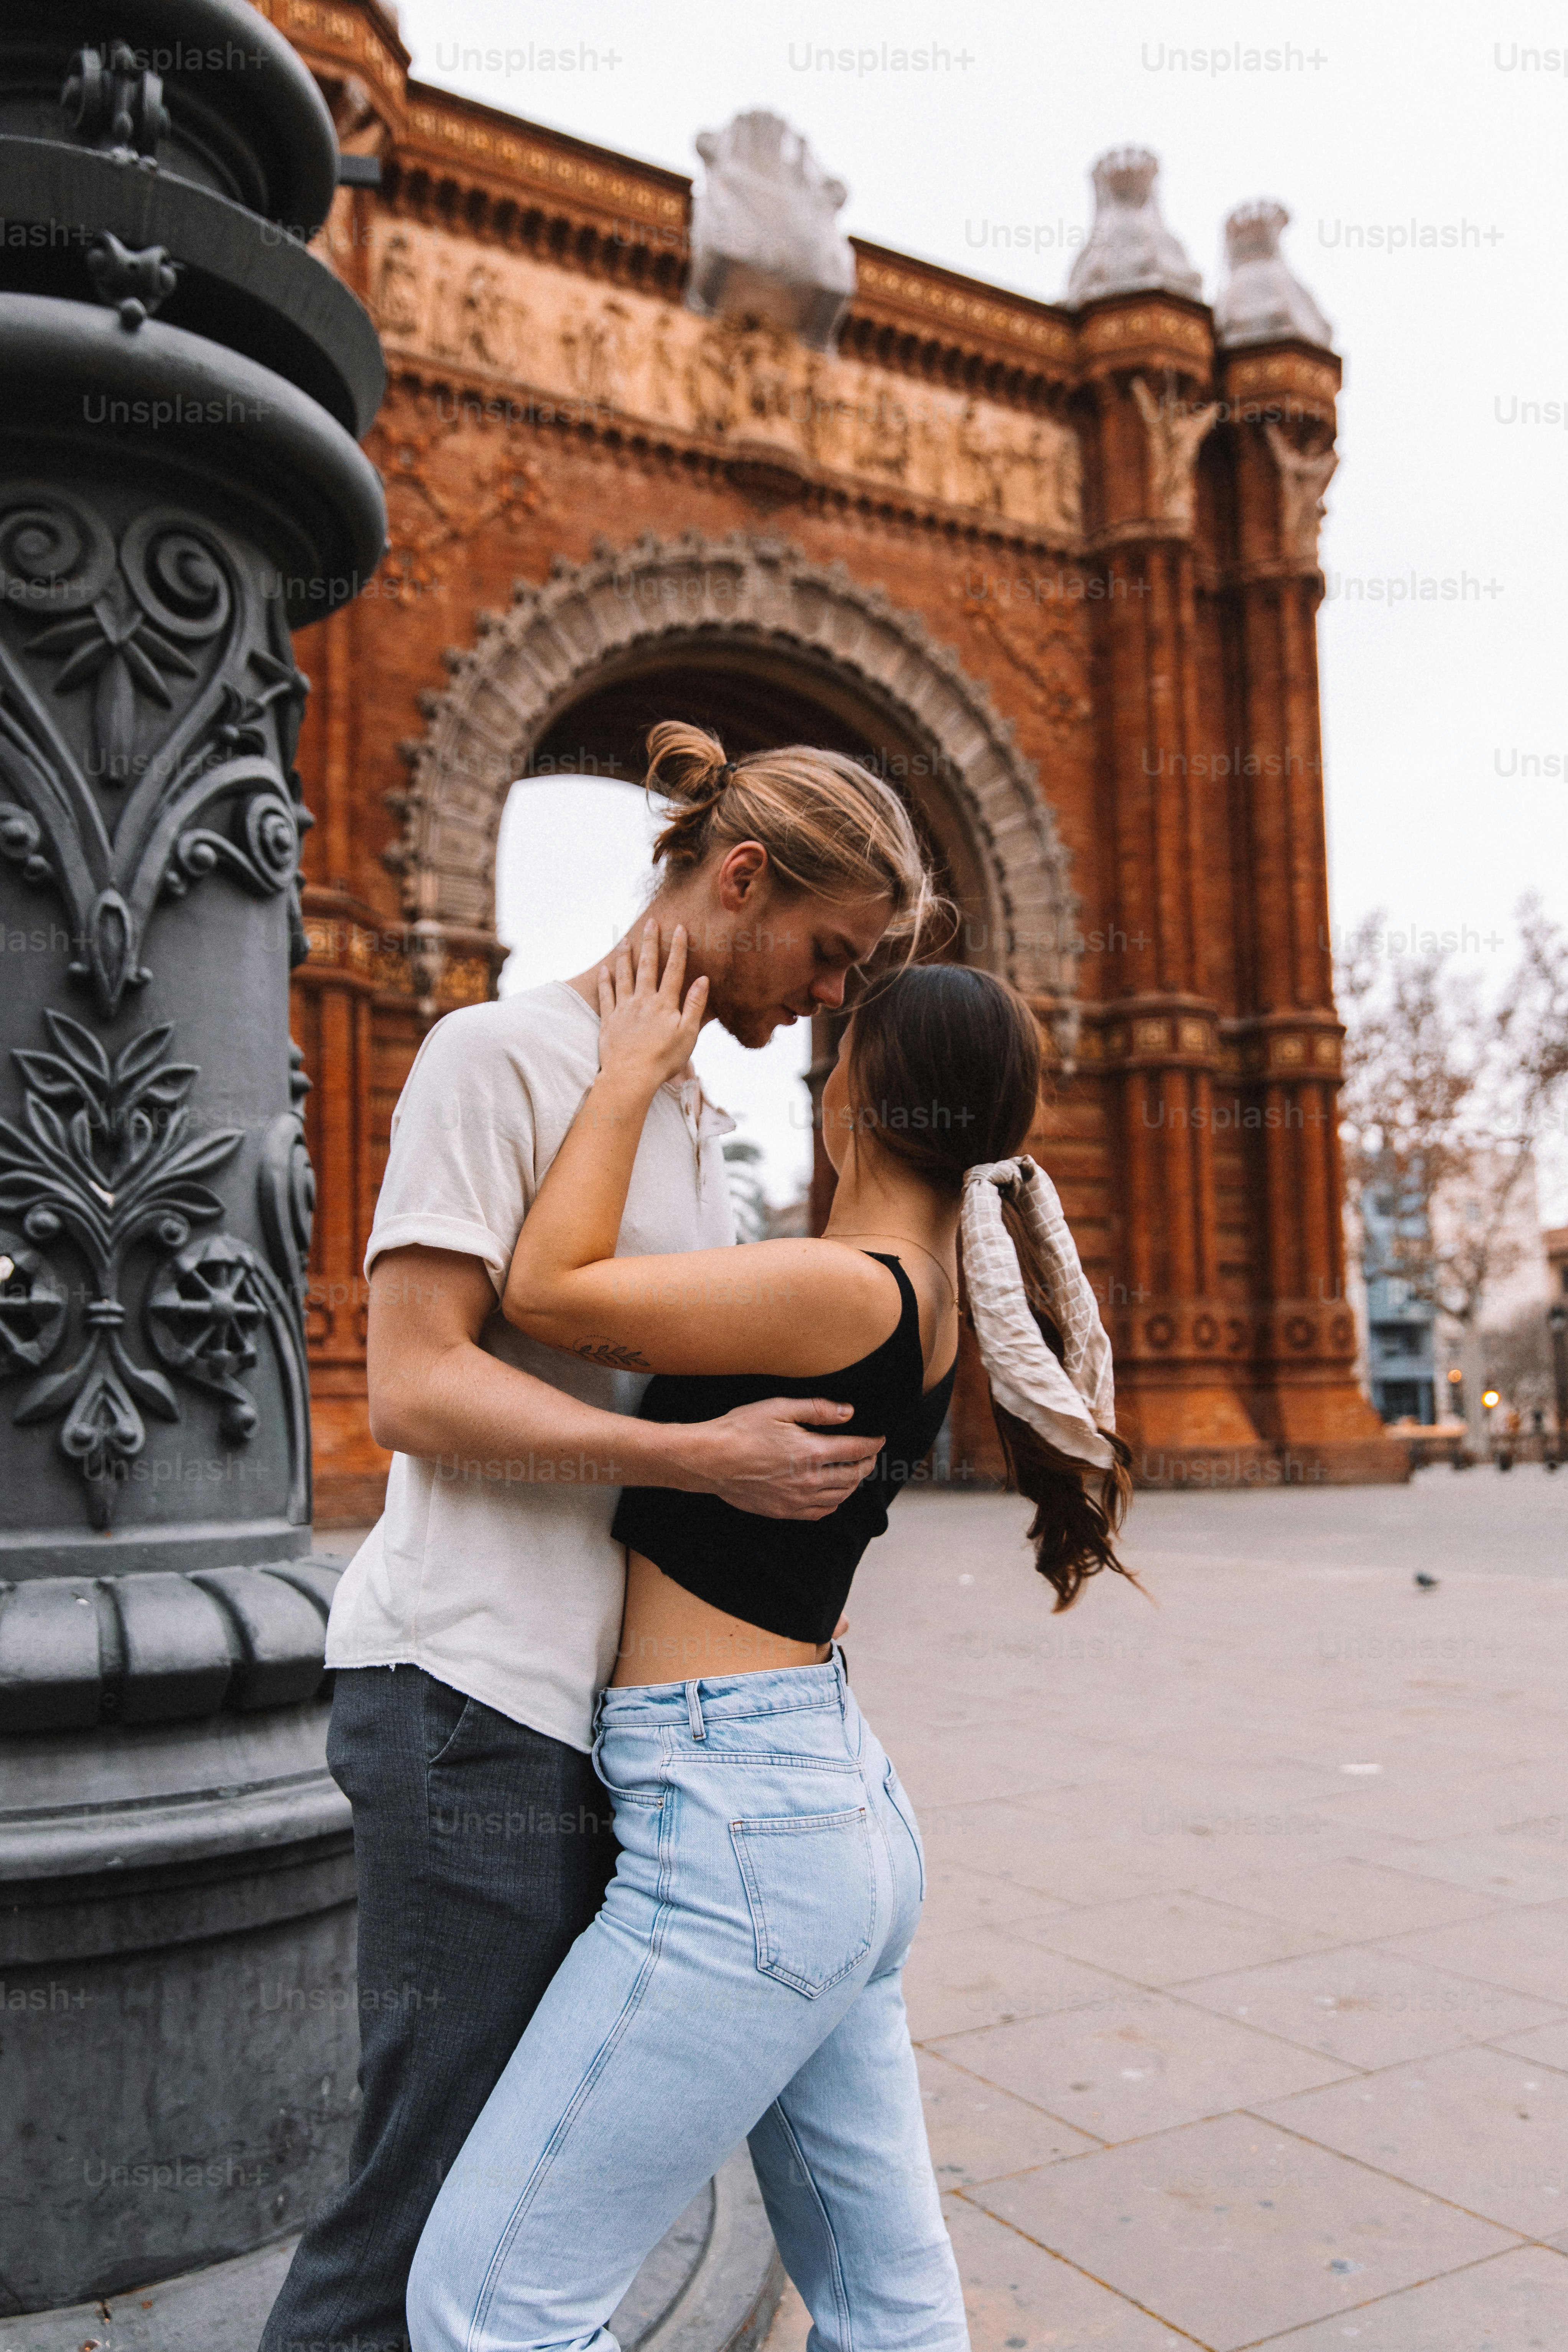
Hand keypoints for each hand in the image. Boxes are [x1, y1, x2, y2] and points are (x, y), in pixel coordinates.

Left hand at [596, 919, 707, 1095]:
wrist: (631, 1076)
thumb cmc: (664, 1059)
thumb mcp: (688, 1034)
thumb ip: (694, 1005)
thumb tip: (703, 980)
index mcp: (665, 1003)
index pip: (674, 969)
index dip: (677, 948)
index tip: (679, 928)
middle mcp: (643, 1000)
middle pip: (648, 966)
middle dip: (650, 942)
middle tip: (651, 922)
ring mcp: (624, 1009)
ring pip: (624, 976)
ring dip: (625, 956)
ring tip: (625, 940)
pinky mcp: (609, 1020)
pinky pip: (606, 995)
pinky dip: (605, 981)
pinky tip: (605, 969)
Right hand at [680, 1396, 884, 1520]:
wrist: (709, 1460)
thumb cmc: (740, 1430)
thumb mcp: (779, 1408)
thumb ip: (818, 1409)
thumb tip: (848, 1412)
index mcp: (811, 1453)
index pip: (855, 1450)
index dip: (872, 1444)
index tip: (879, 1439)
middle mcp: (809, 1481)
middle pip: (853, 1476)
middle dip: (867, 1463)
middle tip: (871, 1454)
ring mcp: (797, 1500)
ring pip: (840, 1496)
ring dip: (853, 1484)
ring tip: (856, 1471)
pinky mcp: (784, 1511)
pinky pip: (820, 1512)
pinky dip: (834, 1502)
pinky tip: (833, 1494)